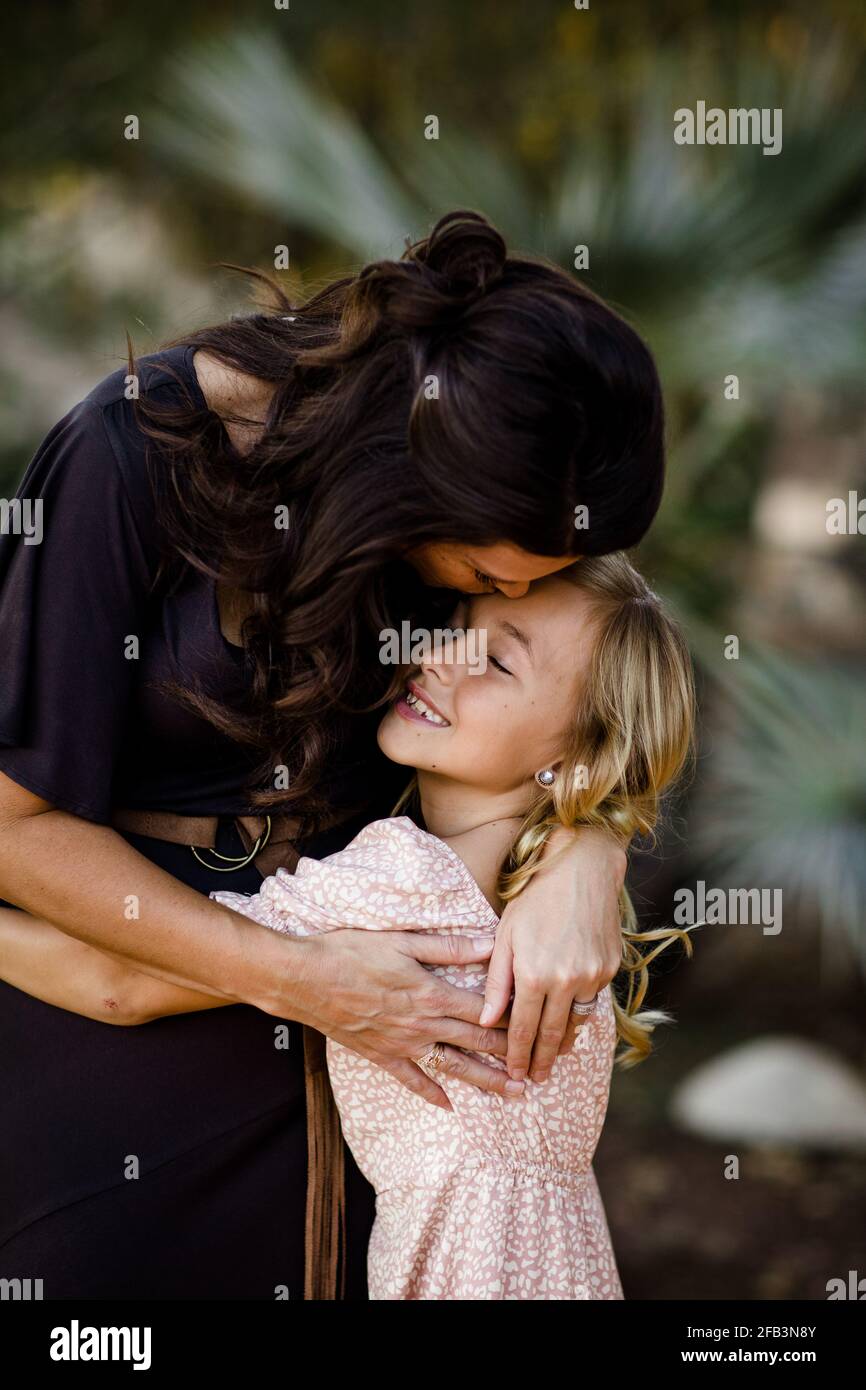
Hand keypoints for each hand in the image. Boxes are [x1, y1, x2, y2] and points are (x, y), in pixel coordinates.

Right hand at [288, 927, 524, 1110]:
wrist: (304, 979)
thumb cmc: (351, 951)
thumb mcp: (402, 941)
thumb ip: (448, 948)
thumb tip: (489, 945)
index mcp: (432, 993)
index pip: (484, 1011)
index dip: (515, 1019)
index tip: (540, 1026)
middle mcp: (422, 1025)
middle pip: (476, 1042)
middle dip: (511, 1056)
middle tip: (540, 1069)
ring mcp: (402, 1044)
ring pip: (453, 1067)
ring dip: (486, 1081)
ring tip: (514, 1095)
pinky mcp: (380, 1055)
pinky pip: (412, 1079)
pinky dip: (432, 1092)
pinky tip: (449, 1105)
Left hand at [479, 827, 625, 1083]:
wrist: (583, 868)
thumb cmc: (535, 897)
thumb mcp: (505, 935)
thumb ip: (498, 981)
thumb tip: (488, 1019)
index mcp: (534, 974)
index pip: (523, 1029)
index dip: (516, 1055)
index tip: (513, 1074)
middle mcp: (566, 981)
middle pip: (552, 1035)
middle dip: (542, 1061)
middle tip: (534, 1080)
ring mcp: (593, 976)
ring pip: (577, 1022)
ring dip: (564, 1044)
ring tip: (553, 1058)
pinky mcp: (610, 967)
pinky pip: (593, 1000)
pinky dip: (581, 1013)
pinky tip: (572, 1021)